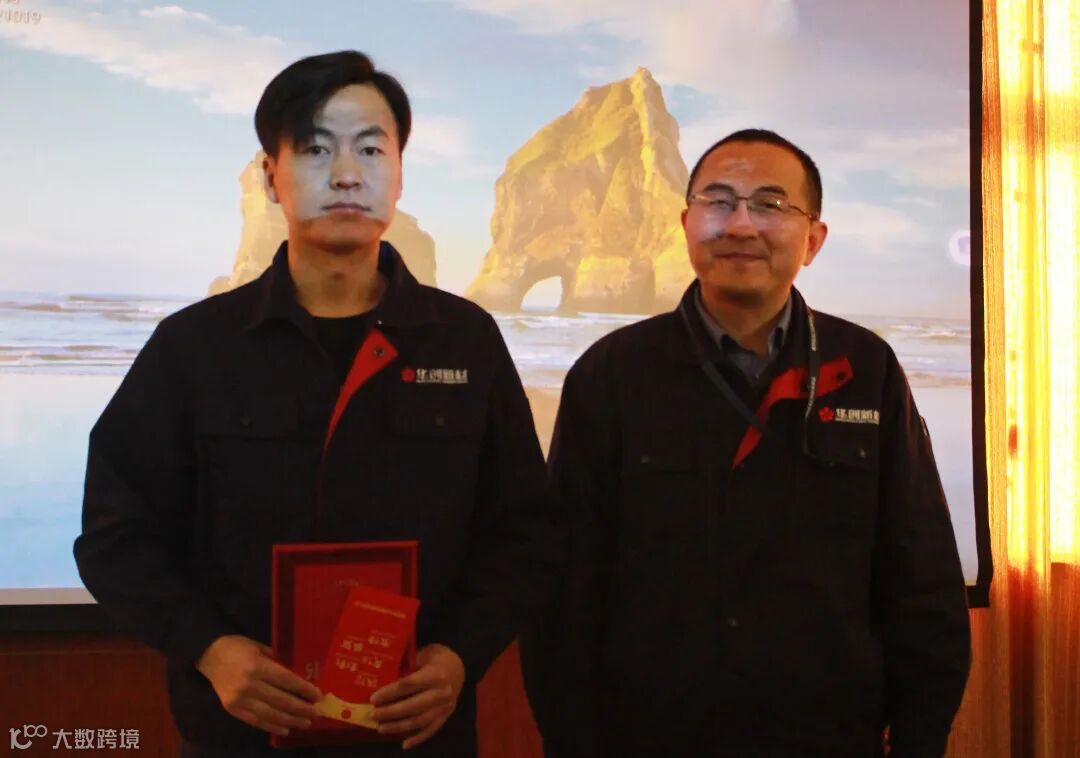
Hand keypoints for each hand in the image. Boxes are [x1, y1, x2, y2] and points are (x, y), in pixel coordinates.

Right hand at [196, 634, 321, 736]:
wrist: (208, 655)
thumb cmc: (238, 647)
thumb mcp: (260, 647)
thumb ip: (277, 661)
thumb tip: (298, 675)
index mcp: (257, 666)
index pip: (286, 680)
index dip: (304, 689)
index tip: (318, 696)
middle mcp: (249, 685)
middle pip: (281, 700)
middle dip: (301, 708)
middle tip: (316, 713)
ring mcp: (239, 699)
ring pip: (270, 714)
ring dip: (290, 720)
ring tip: (306, 723)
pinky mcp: (232, 709)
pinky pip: (255, 721)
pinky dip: (272, 726)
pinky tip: (285, 728)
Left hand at [369, 643, 465, 750]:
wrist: (460, 665)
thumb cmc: (437, 657)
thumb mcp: (423, 654)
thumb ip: (407, 667)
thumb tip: (382, 681)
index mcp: (436, 674)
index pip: (408, 685)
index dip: (389, 693)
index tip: (373, 698)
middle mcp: (442, 693)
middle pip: (412, 706)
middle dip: (390, 712)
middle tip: (373, 715)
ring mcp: (445, 707)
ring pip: (419, 721)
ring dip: (399, 727)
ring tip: (381, 728)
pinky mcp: (446, 715)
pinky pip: (431, 730)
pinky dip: (418, 739)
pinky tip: (404, 744)